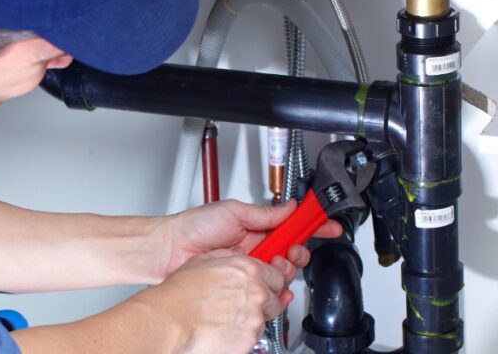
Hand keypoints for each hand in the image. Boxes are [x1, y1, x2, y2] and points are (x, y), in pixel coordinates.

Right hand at [134, 249, 286, 353]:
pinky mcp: (250, 339)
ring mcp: (254, 318)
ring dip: (251, 319)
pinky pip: (254, 337)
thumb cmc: (179, 294)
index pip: (277, 275)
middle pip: (275, 298)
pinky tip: (223, 329)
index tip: (263, 285)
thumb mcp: (204, 260)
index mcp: (248, 270)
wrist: (168, 322)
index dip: (269, 281)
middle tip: (241, 304)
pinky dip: (242, 335)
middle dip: (263, 302)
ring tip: (226, 318)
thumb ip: (229, 258)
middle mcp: (256, 292)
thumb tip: (237, 258)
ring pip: (265, 319)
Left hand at [159, 200, 342, 292]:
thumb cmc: (193, 228)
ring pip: (283, 272)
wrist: (169, 251)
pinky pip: (269, 290)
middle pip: (293, 251)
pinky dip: (278, 291)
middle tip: (291, 251)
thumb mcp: (233, 212)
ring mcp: (251, 266)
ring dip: (285, 269)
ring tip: (272, 264)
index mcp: (257, 226)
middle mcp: (257, 247)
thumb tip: (290, 206)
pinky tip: (275, 288)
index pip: (292, 224)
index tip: (327, 223)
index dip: (312, 223)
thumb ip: (265, 213)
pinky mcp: (244, 284)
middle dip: (299, 251)